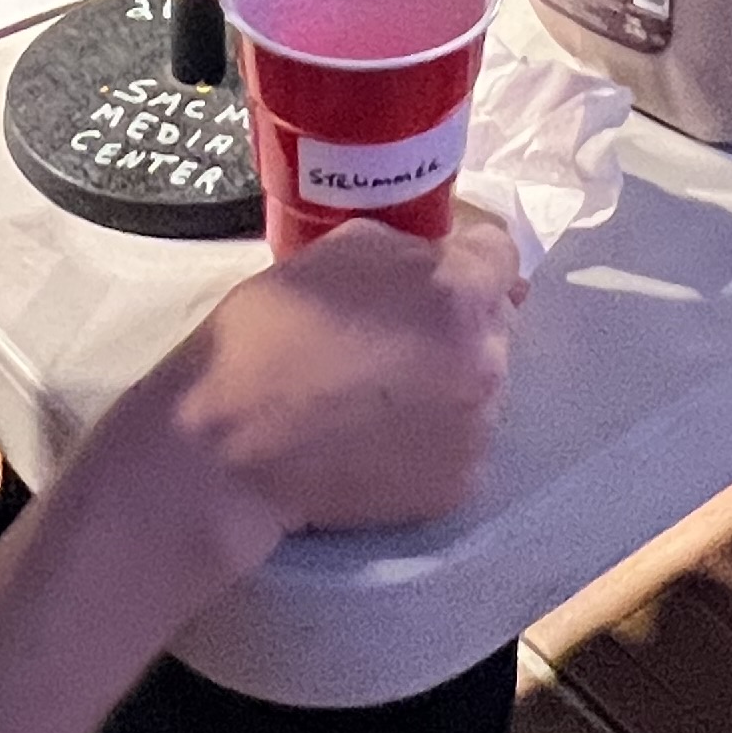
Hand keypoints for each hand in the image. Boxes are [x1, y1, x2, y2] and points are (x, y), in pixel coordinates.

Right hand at [100, 210, 522, 573]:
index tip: (432, 274)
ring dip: (448, 381)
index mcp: (458, 292)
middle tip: (394, 336)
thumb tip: (440, 256)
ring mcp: (477, 429)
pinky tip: (378, 434)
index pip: (502, 257)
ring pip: (481, 386)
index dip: (467, 257)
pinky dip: (431, 437)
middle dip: (455, 322)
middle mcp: (486, 360)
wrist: (229, 445)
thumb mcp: (336, 249)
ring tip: (380, 393)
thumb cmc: (269, 334)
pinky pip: (460, 443)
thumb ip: (405, 247)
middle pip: (495, 323)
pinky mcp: (458, 485)